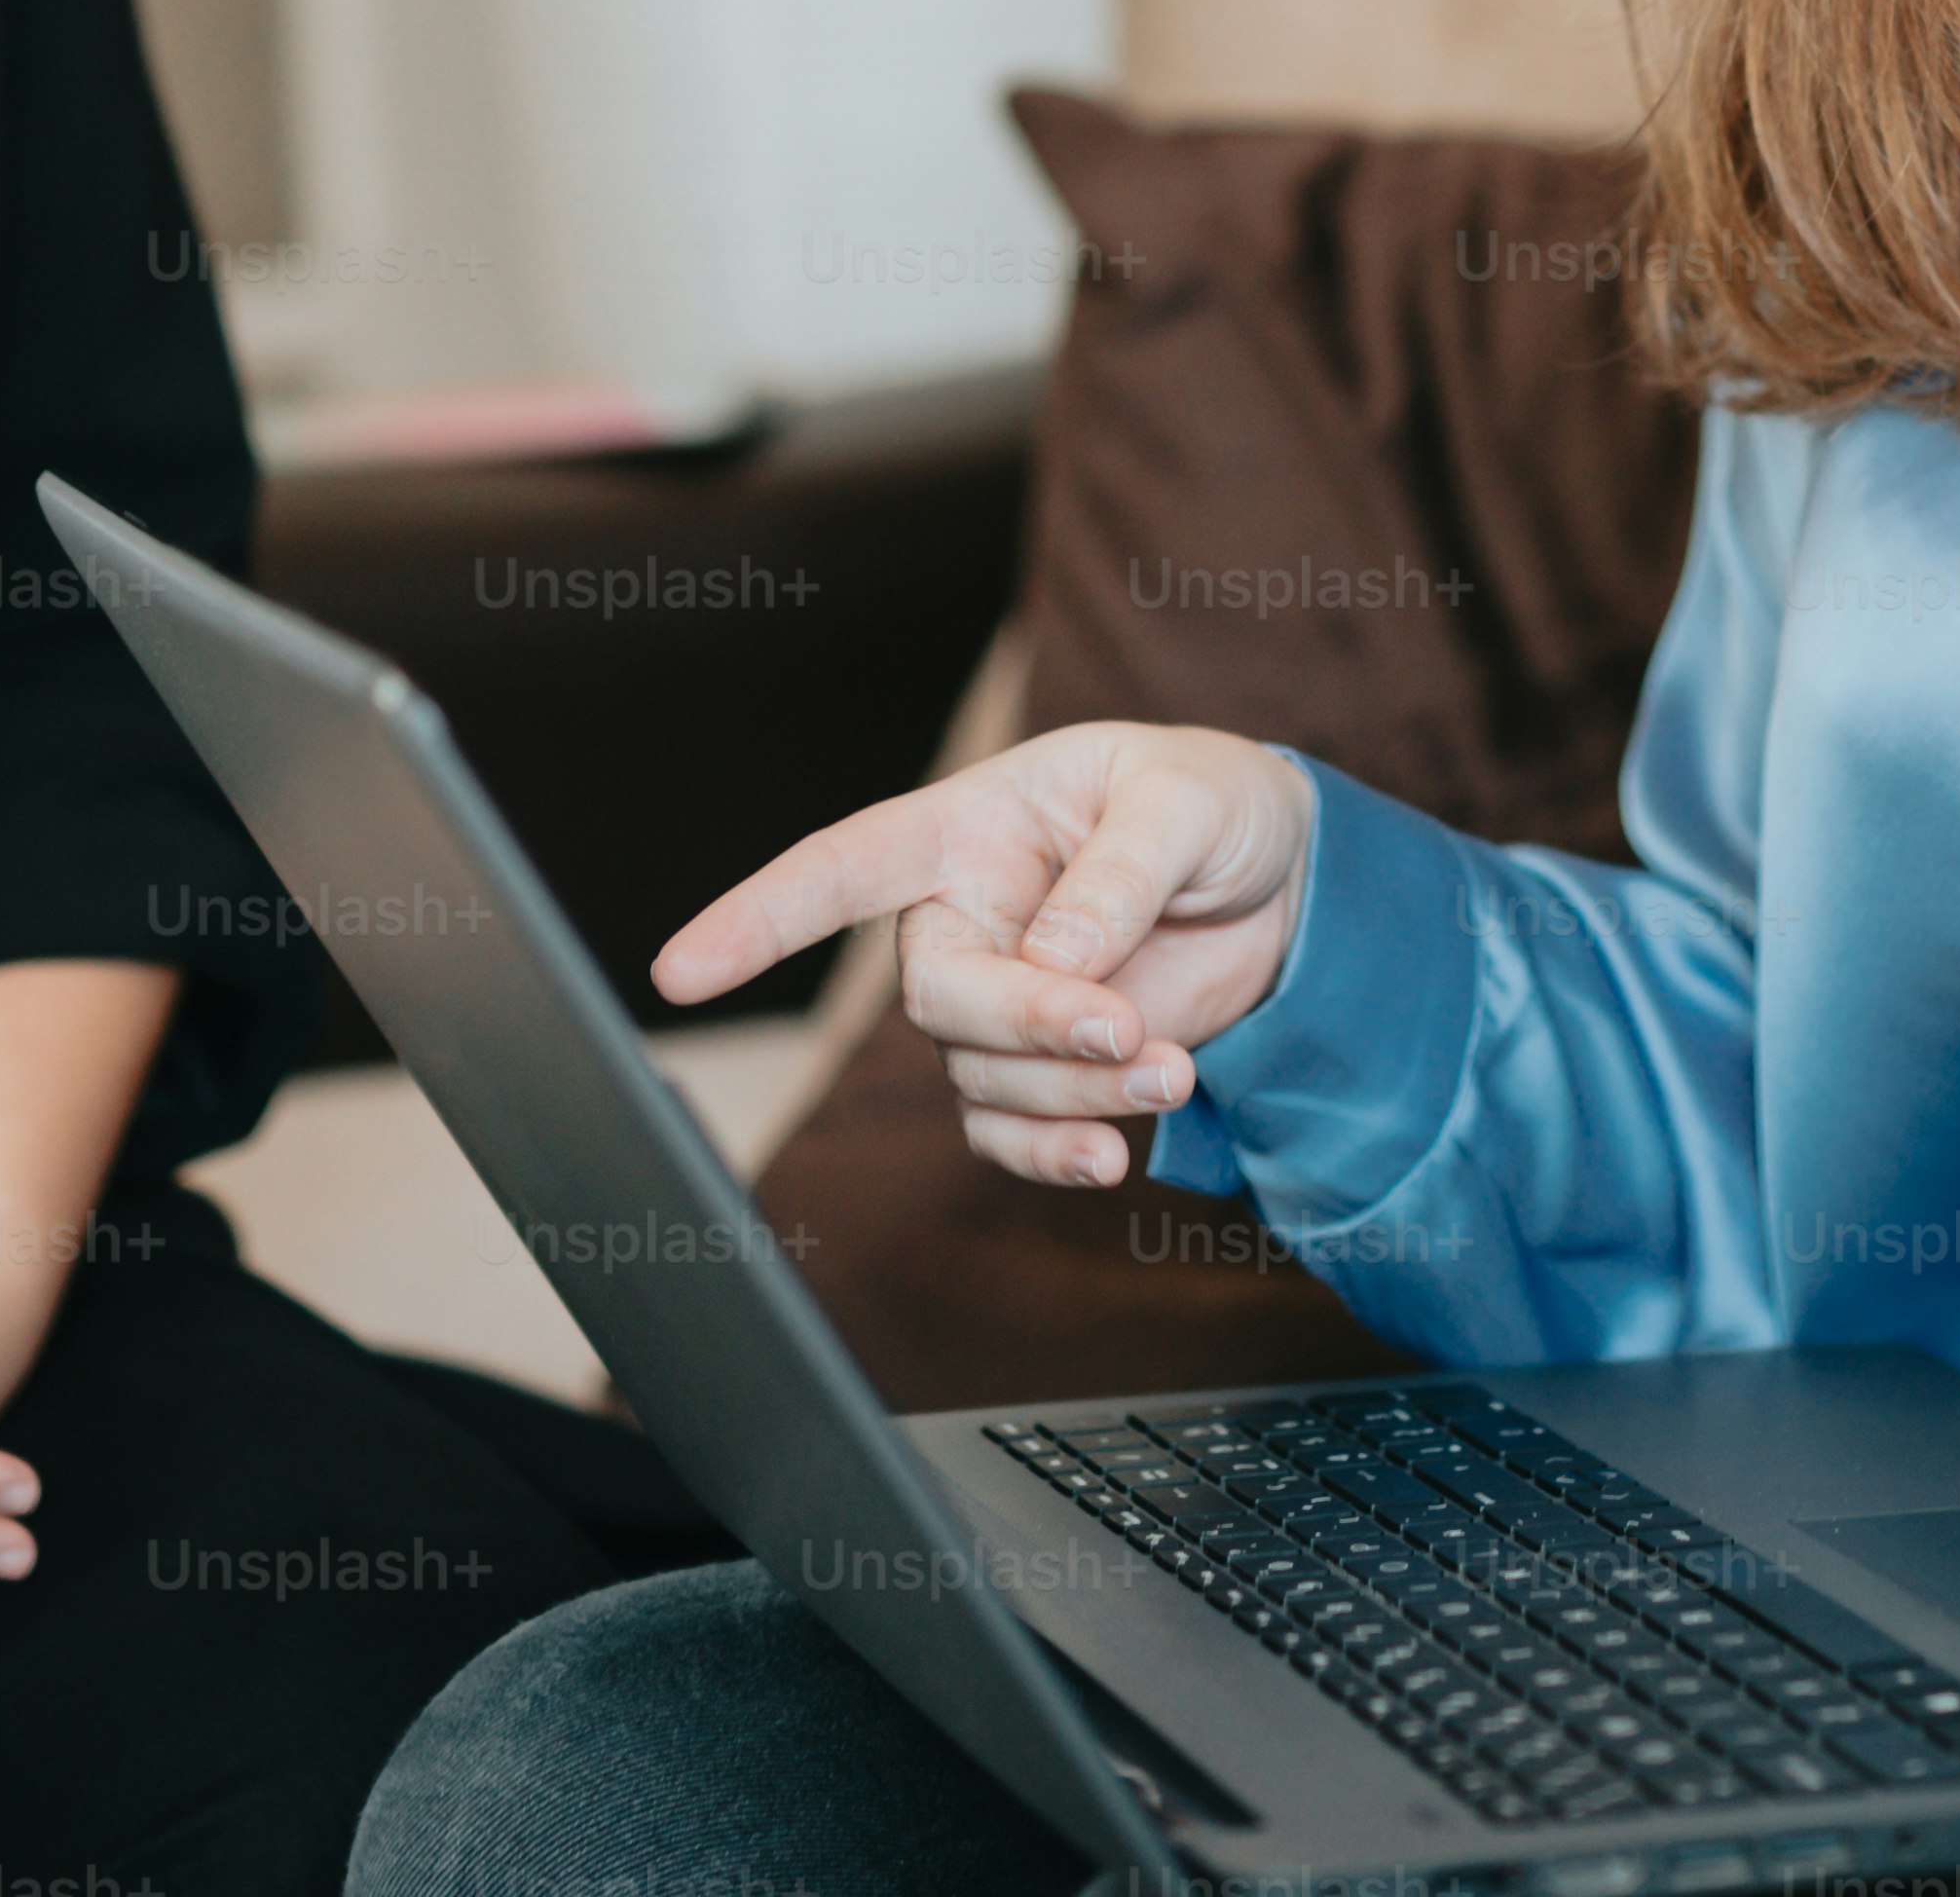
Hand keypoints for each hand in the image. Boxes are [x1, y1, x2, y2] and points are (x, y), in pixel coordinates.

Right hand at [661, 720, 1322, 1186]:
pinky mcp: (1038, 1070)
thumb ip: (1120, 873)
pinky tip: (1115, 1155)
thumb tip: (1054, 960)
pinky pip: (1009, 1132)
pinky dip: (1057, 1152)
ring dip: (1077, 1090)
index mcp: (969, 827)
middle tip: (1127, 1032)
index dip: (756, 919)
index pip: (841, 869)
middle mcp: (962, 918)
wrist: (1280, 883)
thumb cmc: (1213, 807)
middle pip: (936, 996)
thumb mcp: (1186, 803)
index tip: (678, 973)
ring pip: (984, 1074)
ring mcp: (994, 1002)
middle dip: (1027, 1024)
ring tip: (1174, 1069)